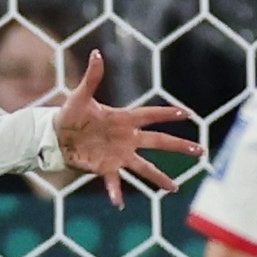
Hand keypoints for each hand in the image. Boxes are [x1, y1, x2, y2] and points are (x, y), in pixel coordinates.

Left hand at [49, 53, 194, 208]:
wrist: (56, 136)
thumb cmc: (70, 114)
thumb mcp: (80, 96)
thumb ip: (92, 78)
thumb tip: (96, 53)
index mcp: (123, 119)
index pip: (150, 115)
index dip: (168, 113)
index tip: (188, 113)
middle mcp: (127, 138)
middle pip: (158, 142)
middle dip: (179, 146)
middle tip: (200, 150)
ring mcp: (118, 155)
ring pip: (144, 167)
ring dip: (159, 177)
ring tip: (174, 189)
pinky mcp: (106, 168)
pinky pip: (114, 182)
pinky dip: (115, 192)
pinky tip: (119, 203)